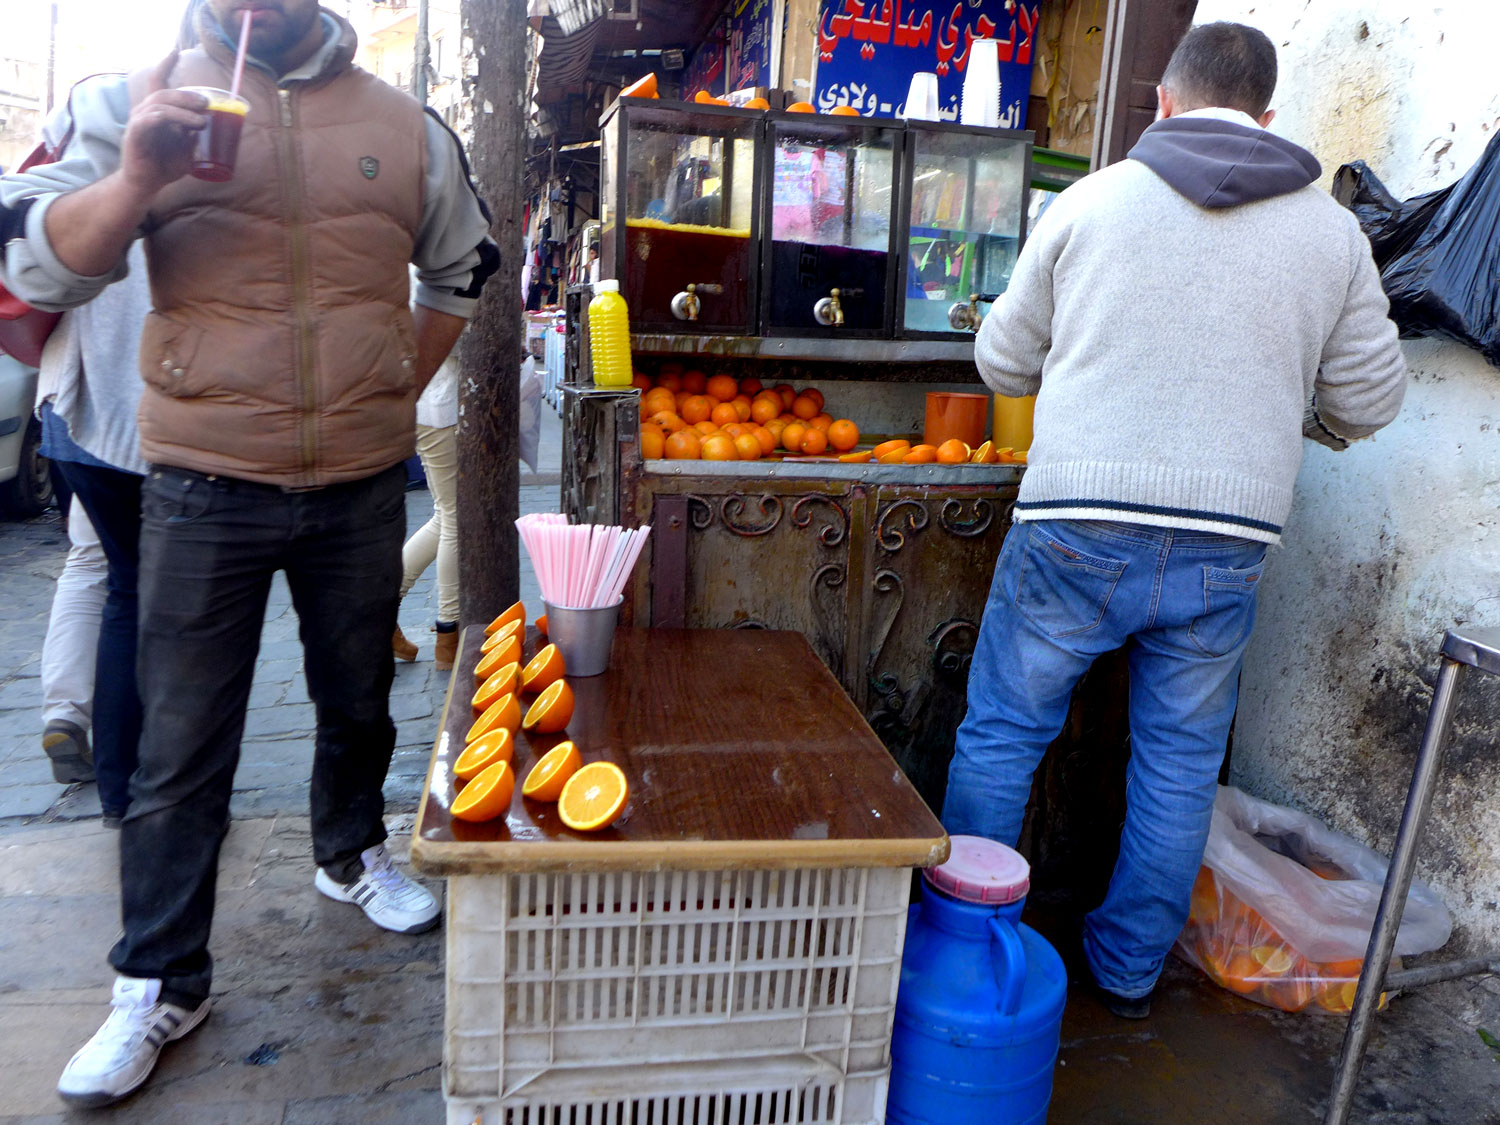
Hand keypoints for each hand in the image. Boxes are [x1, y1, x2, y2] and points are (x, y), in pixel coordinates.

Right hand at [119, 52, 207, 197]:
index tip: (175, 51)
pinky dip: (162, 119)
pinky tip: (174, 122)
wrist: (146, 185)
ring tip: (201, 120)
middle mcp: (145, 112)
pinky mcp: (135, 135)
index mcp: (157, 112)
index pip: (159, 83)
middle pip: (164, 93)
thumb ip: (195, 136)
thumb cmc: (165, 165)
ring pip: (160, 106)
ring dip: (182, 111)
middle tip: (206, 103)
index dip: (165, 66)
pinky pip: (147, 121)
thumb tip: (209, 123)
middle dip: (186, 95)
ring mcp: (139, 123)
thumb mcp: (187, 149)